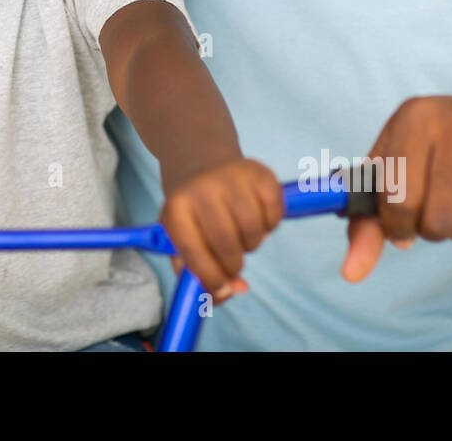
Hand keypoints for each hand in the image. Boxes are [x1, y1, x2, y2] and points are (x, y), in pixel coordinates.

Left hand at [160, 158, 282, 302]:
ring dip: (252, 244)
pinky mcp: (259, 172)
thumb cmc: (192, 212)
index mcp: (176, 209)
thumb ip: (201, 276)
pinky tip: (257, 218)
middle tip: (234, 261)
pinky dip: (271, 224)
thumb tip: (235, 290)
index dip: (211, 278)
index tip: (223, 288)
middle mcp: (202, 189)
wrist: (200, 161)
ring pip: (254, 229)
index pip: (194, 253)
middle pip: (227, 243)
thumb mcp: (181, 240)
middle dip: (234, 264)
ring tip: (242, 236)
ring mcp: (231, 177)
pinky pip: (275, 211)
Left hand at [342, 96, 451, 281]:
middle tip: (437, 216)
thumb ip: (366, 225)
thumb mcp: (393, 180)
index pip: (399, 198)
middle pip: (439, 219)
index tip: (402, 227)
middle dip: (433, 232)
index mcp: (415, 114)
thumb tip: (352, 273)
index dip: (396, 227)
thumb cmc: (431, 162)